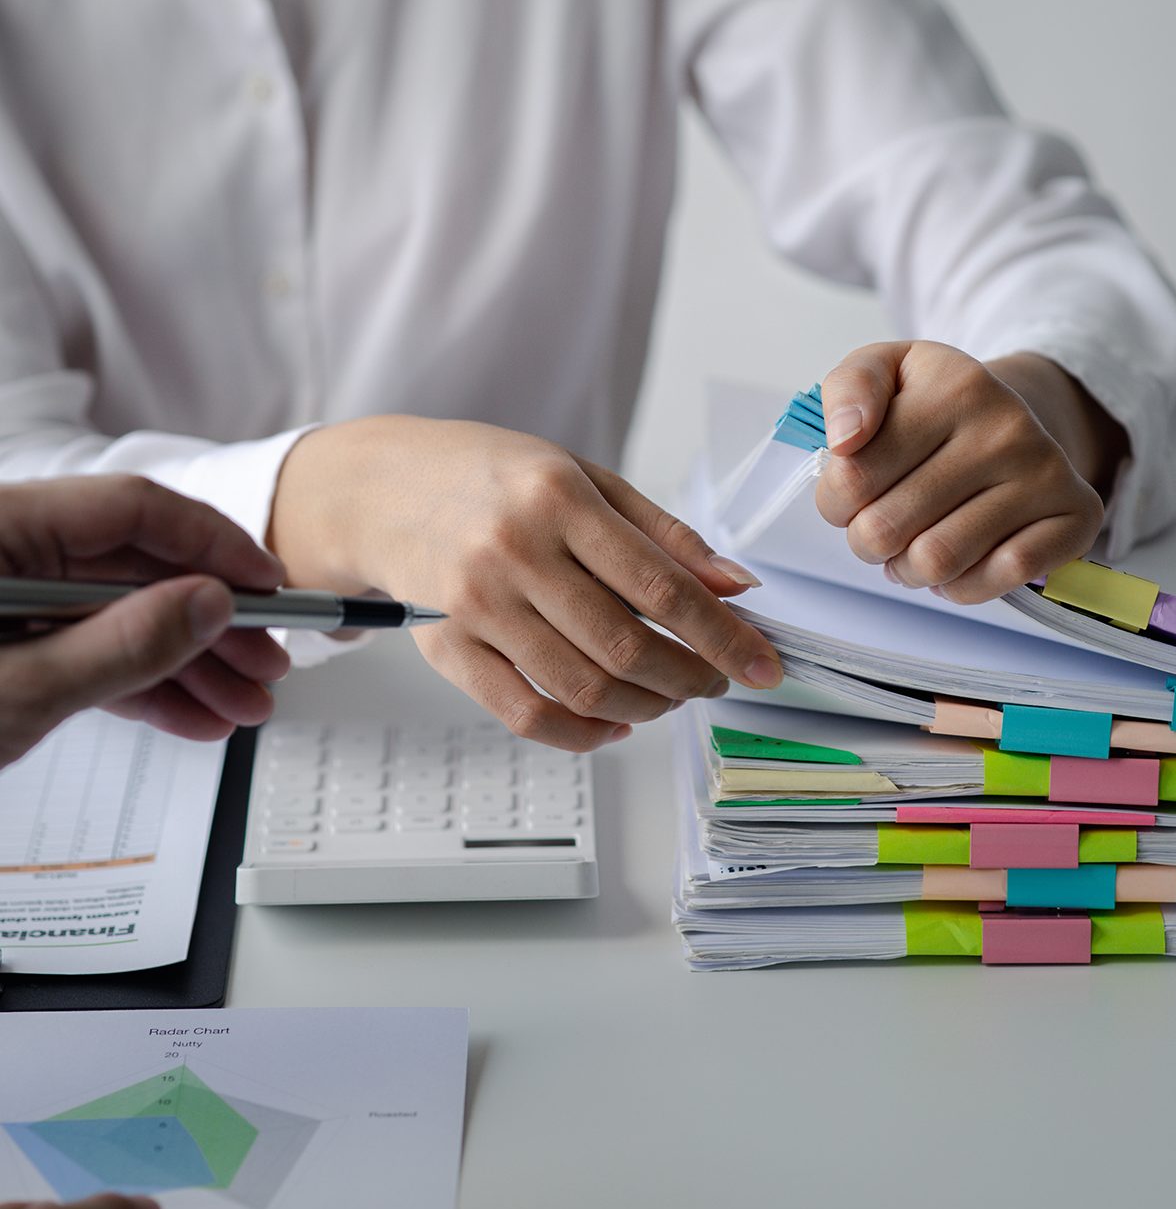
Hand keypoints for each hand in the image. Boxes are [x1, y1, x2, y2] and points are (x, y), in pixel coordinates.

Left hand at [0, 476, 289, 767]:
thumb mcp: (21, 688)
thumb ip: (123, 644)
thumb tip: (210, 605)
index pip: (132, 510)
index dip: (213, 544)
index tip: (269, 583)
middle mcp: (6, 551)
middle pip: (136, 567)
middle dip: (211, 622)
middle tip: (266, 661)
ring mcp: (8, 598)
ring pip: (121, 615)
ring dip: (189, 663)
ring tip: (243, 706)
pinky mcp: (10, 641)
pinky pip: (91, 649)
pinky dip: (143, 683)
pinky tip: (194, 716)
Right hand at [269, 417, 782, 750]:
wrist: (379, 487)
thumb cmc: (490, 475)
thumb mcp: (583, 476)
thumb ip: (662, 532)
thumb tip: (735, 586)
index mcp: (558, 499)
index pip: (662, 586)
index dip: (724, 635)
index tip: (763, 664)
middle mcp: (514, 552)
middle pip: (626, 647)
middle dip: (691, 678)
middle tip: (718, 680)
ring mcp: (475, 606)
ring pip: (582, 688)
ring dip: (646, 706)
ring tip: (671, 695)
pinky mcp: (446, 648)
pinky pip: (524, 714)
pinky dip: (582, 733)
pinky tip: (616, 722)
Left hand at [815, 342, 1126, 602]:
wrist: (1014, 419)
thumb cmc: (934, 405)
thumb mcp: (885, 371)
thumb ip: (849, 389)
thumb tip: (845, 439)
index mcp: (955, 387)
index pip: (851, 478)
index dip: (835, 501)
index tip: (851, 493)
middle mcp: (1007, 428)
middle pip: (885, 529)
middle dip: (867, 541)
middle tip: (881, 527)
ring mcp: (1046, 473)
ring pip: (936, 562)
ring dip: (907, 570)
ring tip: (913, 547)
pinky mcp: (1076, 517)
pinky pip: (997, 579)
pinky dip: (962, 585)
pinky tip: (959, 562)